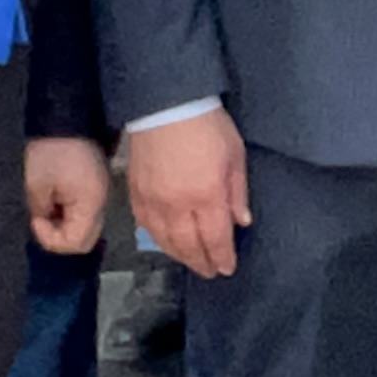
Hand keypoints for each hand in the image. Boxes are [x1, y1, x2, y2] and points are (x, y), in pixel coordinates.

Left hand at [23, 136, 109, 253]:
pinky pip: (85, 212)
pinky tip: (56, 200)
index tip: (36, 220)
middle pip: (85, 239)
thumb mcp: (36, 185)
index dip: (51, 238)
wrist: (66, 119)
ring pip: (86, 227)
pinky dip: (69, 214)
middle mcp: (101, 203)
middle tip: (41, 220)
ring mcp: (101, 194)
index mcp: (90, 203)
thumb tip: (44, 222)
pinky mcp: (96, 186)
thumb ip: (40, 212)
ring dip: (64, 226)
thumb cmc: (51, 152)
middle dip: (60, 237)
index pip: (76, 242)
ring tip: (47, 210)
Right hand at [124, 108, 249, 278]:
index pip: (215, 239)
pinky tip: (165, 242)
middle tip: (210, 272)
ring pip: (164, 240)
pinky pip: (145, 225)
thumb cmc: (207, 126)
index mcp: (206, 196)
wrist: (166, 104)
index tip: (227, 268)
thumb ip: (237, 193)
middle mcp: (177, 205)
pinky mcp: (135, 193)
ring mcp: (153, 201)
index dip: (222, 257)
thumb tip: (241, 221)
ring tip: (191, 261)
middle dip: (201, 262)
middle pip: (188, 245)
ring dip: (179, 255)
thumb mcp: (235, 156)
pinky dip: (157, 239)